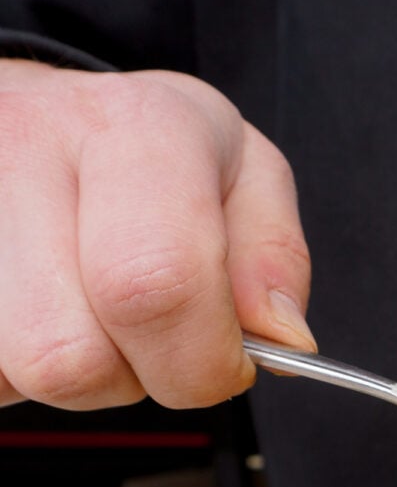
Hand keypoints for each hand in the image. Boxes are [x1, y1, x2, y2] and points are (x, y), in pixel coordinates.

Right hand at [0, 60, 313, 409]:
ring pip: (24, 371)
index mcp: (138, 129)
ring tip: (95, 312)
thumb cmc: (148, 154)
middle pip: (75, 356)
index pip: (160, 284)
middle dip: (135, 378)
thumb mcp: (245, 178)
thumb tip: (282, 340)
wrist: (34, 108)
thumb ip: (275, 261)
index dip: (202, 360)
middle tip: (154, 337)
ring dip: (80, 372)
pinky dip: (26, 366)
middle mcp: (28, 147)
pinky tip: (51, 311)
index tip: (225, 363)